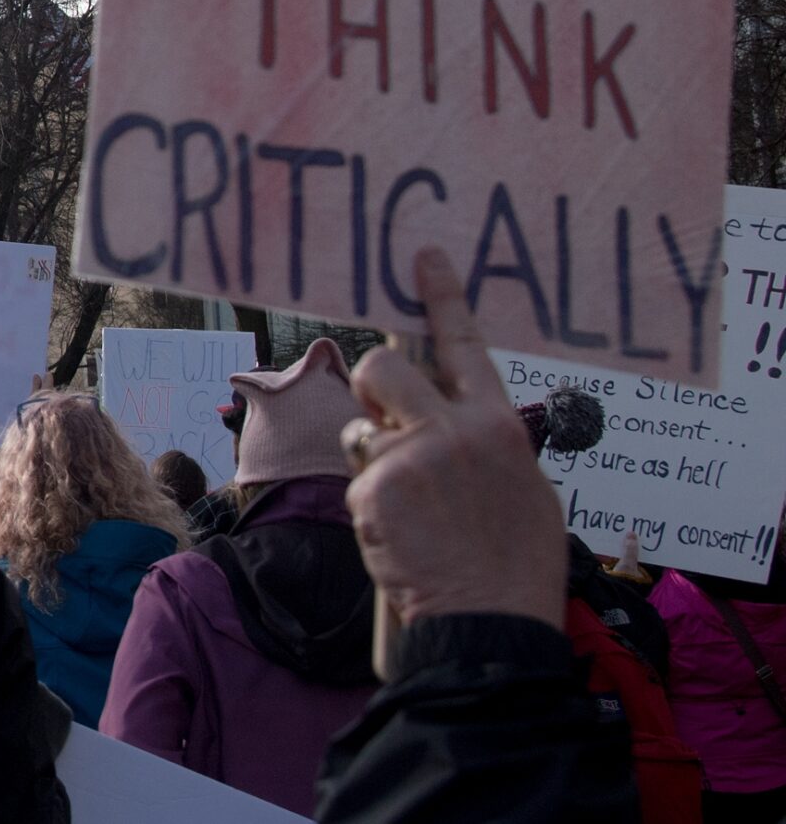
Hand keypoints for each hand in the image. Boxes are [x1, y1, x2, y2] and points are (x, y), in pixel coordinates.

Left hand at [346, 249, 564, 629]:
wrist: (491, 624)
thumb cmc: (512, 564)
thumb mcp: (522, 489)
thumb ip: (482, 443)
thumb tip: (453, 420)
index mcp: (498, 425)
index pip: (465, 346)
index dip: (442, 298)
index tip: (422, 256)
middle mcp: (454, 429)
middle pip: (383, 366)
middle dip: (374, 389)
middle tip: (386, 423)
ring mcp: (412, 456)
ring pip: (361, 427)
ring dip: (374, 459)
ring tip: (410, 508)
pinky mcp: (375, 489)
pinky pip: (358, 480)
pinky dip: (372, 508)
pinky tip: (402, 538)